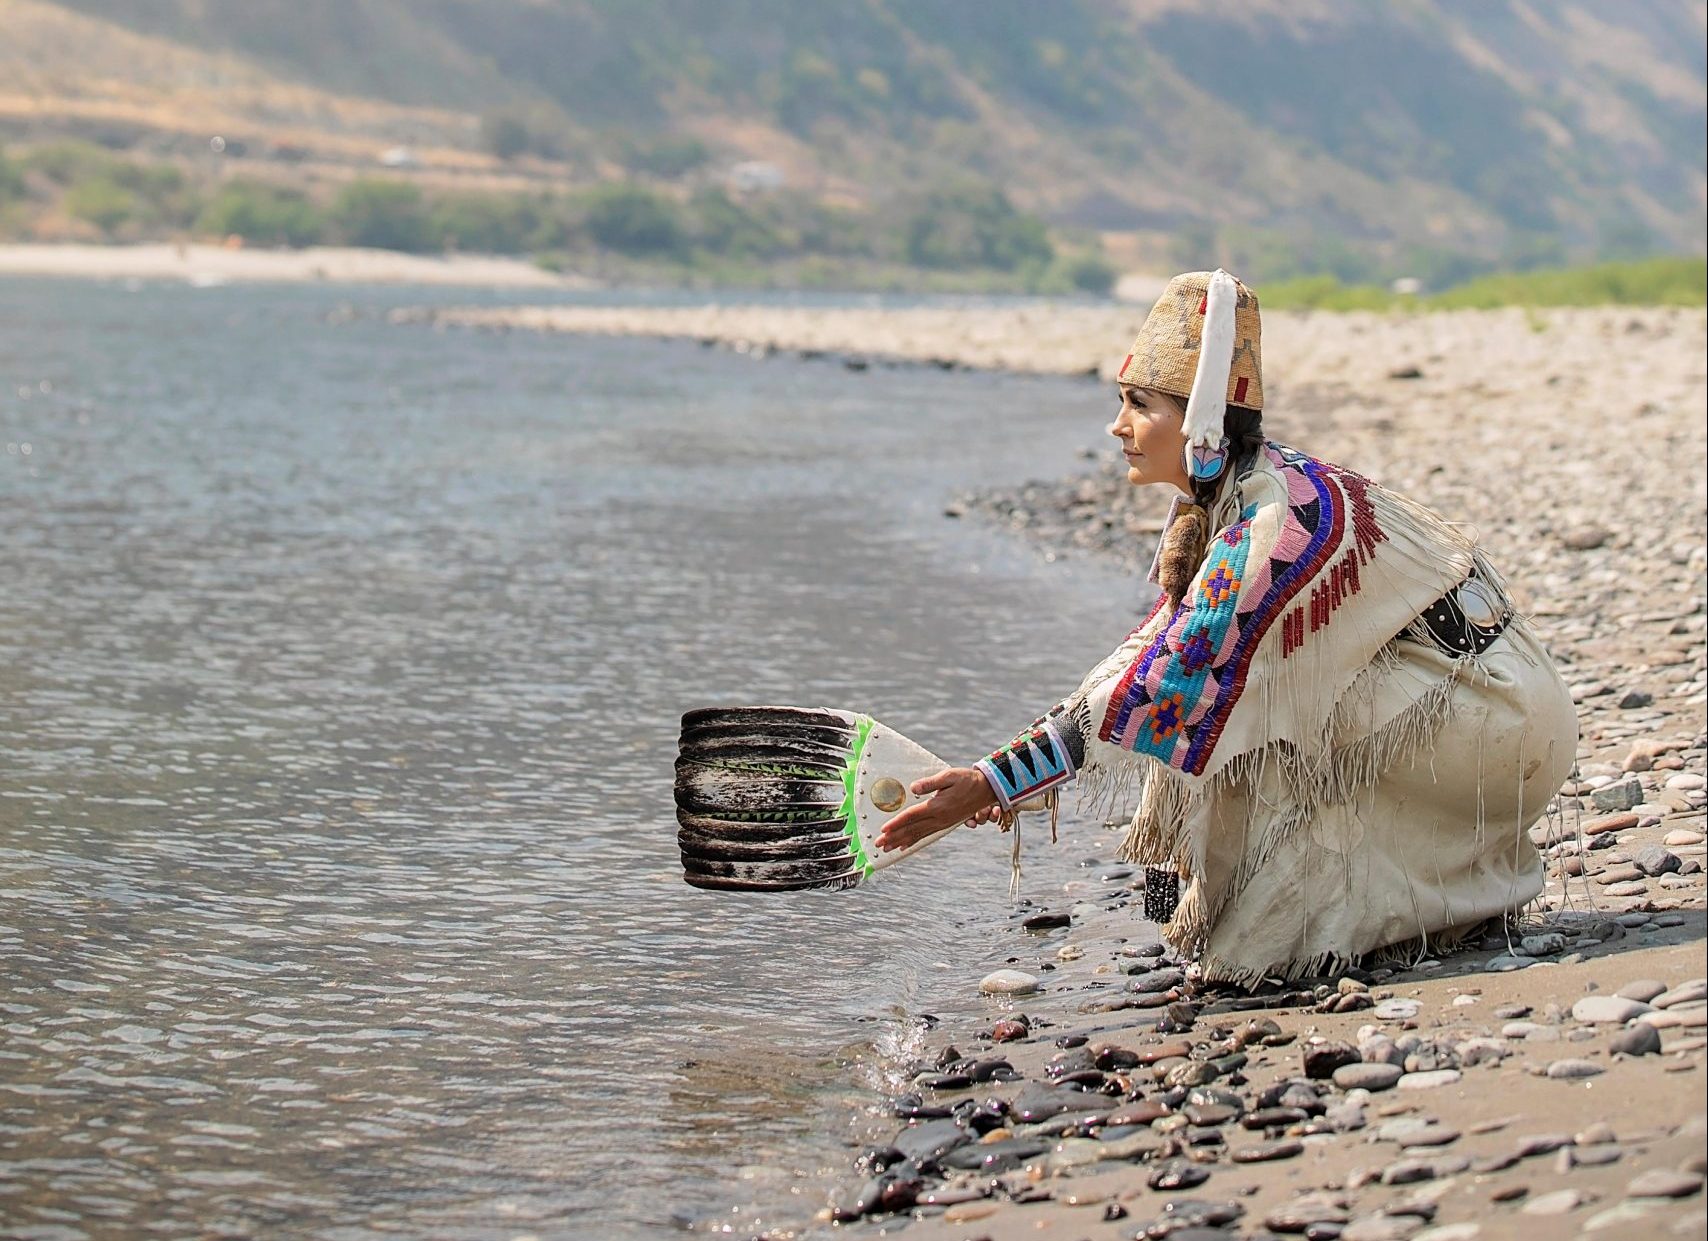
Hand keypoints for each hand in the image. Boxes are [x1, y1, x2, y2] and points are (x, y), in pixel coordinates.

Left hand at [874, 767, 998, 852]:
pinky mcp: (945, 824)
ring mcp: (942, 823)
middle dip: (894, 838)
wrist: (986, 790)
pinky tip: (905, 846)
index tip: (883, 830)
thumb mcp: (949, 776)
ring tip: (887, 849)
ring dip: (901, 842)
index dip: (896, 823)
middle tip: (878, 844)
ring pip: (918, 835)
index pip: (912, 816)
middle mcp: (939, 818)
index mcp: (938, 806)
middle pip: (912, 830)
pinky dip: (914, 841)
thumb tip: (913, 788)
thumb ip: (930, 783)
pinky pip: (926, 835)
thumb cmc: (967, 780)